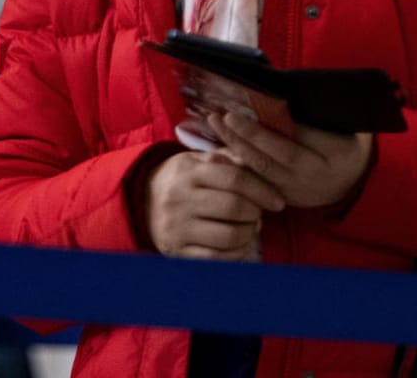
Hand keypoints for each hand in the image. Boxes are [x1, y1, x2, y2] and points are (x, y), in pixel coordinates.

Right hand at [145, 150, 285, 259]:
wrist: (139, 202)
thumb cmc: (179, 179)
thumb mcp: (195, 161)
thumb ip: (226, 159)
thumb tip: (254, 160)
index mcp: (187, 172)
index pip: (234, 178)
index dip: (262, 190)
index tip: (277, 200)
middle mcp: (179, 199)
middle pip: (234, 208)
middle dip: (256, 212)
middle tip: (258, 213)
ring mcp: (177, 227)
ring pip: (230, 236)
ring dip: (249, 234)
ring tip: (248, 227)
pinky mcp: (177, 250)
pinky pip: (218, 258)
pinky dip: (237, 252)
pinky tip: (238, 243)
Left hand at [211, 111, 373, 208]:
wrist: (352, 180)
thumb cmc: (344, 140)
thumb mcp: (343, 124)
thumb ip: (316, 113)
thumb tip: (277, 94)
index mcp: (336, 154)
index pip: (299, 140)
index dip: (268, 129)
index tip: (244, 111)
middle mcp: (316, 177)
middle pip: (275, 157)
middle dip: (246, 136)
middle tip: (222, 115)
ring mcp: (299, 192)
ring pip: (262, 172)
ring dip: (234, 148)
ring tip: (215, 125)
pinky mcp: (283, 198)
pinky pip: (256, 184)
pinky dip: (235, 167)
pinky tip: (215, 152)